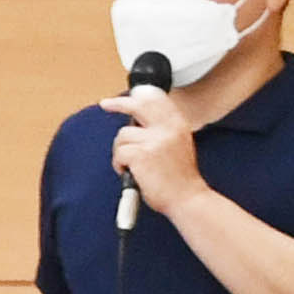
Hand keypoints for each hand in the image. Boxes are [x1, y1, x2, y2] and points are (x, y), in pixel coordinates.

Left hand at [102, 86, 204, 215]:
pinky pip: (119, 153)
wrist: (187, 198)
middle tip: (106, 104)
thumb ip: (162, 130)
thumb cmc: (179, 177)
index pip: (157, 99)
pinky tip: (131, 173)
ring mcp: (154, 140)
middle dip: (119, 103)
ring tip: (134, 166)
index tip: (127, 96)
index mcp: (178, 124)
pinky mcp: (141, 154)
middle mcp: (168, 128)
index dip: (140, 95)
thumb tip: (137, 121)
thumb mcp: (178, 144)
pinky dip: (119, 165)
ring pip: (122, 135)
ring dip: (121, 151)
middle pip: (138, 105)